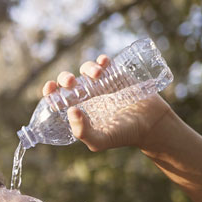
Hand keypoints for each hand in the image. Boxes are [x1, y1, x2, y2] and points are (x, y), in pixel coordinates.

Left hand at [41, 55, 174, 151]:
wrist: (151, 124)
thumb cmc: (124, 135)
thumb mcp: (100, 141)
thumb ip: (83, 131)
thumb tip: (71, 110)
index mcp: (78, 110)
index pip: (57, 98)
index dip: (50, 91)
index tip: (50, 88)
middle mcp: (87, 96)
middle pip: (68, 81)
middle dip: (65, 78)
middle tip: (71, 82)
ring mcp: (102, 84)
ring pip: (86, 69)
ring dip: (86, 68)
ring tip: (97, 74)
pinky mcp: (117, 75)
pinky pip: (105, 63)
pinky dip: (101, 60)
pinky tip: (103, 62)